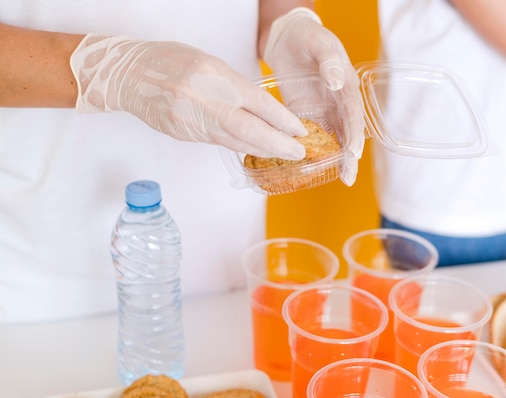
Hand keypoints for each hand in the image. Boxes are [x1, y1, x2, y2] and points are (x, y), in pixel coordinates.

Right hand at [69, 34, 307, 159]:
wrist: (129, 74)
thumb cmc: (172, 61)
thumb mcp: (209, 64)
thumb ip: (235, 88)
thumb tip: (264, 113)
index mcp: (214, 77)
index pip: (258, 104)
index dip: (283, 121)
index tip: (301, 131)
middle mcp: (204, 100)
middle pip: (250, 130)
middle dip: (278, 145)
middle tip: (299, 152)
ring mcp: (191, 120)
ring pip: (235, 142)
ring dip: (262, 150)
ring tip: (282, 154)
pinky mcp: (182, 133)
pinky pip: (218, 143)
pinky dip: (240, 147)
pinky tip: (254, 150)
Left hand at [263, 8, 365, 185]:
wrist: (287, 36)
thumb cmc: (307, 36)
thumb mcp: (320, 43)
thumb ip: (329, 61)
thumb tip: (336, 82)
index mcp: (346, 86)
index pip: (353, 115)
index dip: (354, 135)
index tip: (353, 153)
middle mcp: (337, 102)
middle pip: (347, 133)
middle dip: (350, 156)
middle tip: (348, 177)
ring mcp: (322, 110)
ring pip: (332, 138)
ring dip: (335, 159)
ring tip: (340, 178)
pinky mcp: (304, 114)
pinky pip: (310, 136)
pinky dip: (312, 151)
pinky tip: (310, 167)